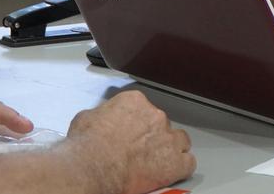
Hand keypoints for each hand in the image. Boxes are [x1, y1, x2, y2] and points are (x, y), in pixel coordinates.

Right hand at [67, 90, 195, 193]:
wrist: (95, 166)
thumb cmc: (88, 145)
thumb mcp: (86, 118)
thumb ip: (101, 115)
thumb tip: (99, 120)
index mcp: (134, 102)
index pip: (143, 107)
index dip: (137, 121)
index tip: (132, 130)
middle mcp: (154, 116)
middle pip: (161, 123)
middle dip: (153, 135)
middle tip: (140, 148)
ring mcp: (167, 138)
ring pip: (180, 140)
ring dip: (172, 148)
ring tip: (161, 159)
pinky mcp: (174, 162)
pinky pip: (188, 163)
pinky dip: (181, 168)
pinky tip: (173, 171)